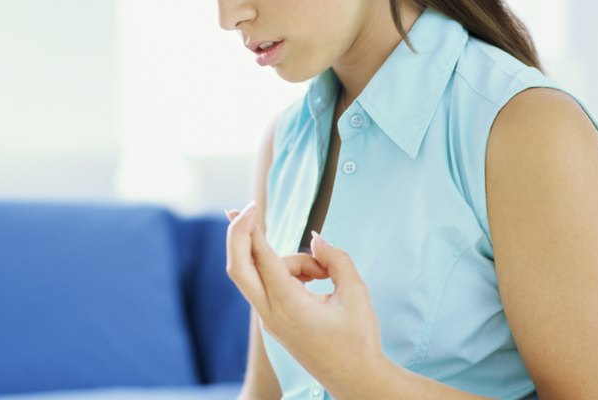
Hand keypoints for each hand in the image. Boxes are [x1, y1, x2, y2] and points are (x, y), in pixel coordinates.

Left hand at [224, 201, 386, 394]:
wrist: (356, 379)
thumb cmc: (358, 339)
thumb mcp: (355, 293)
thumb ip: (335, 259)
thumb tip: (316, 239)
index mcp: (290, 306)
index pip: (262, 259)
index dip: (254, 228)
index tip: (252, 206)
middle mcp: (272, 314)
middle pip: (239, 268)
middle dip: (239, 235)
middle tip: (248, 210)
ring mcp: (270, 321)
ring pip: (262, 274)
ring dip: (289, 261)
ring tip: (326, 275)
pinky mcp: (274, 322)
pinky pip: (270, 286)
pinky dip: (287, 274)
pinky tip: (316, 280)